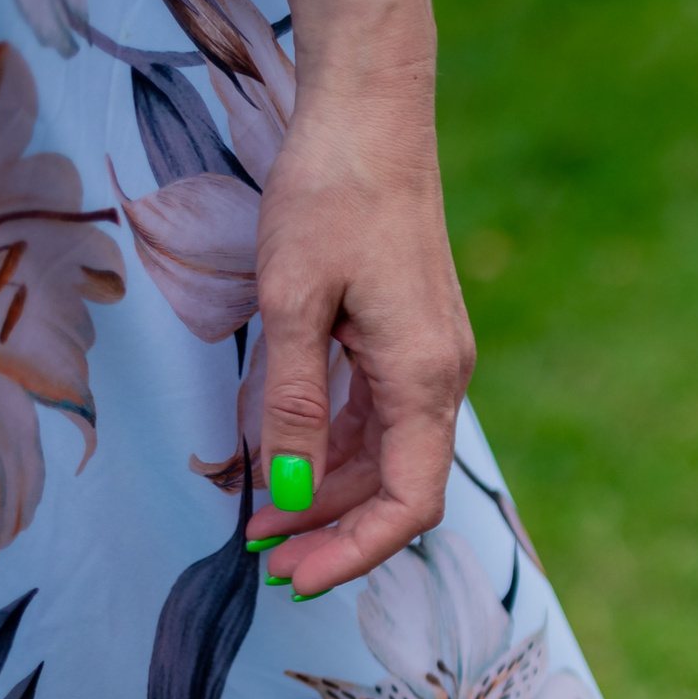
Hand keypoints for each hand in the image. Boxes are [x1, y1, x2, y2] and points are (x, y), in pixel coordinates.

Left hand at [244, 84, 475, 595]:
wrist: (372, 122)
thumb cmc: (333, 198)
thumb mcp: (292, 300)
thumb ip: (288, 401)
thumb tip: (283, 490)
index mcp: (423, 378)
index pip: (407, 501)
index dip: (356, 550)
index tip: (296, 577)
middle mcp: (439, 379)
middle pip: (397, 489)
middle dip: (332, 533)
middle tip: (262, 562)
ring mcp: (429, 362)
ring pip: (384, 458)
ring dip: (326, 496)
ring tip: (258, 523)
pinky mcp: (410, 343)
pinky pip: (377, 420)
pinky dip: (332, 452)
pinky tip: (285, 463)